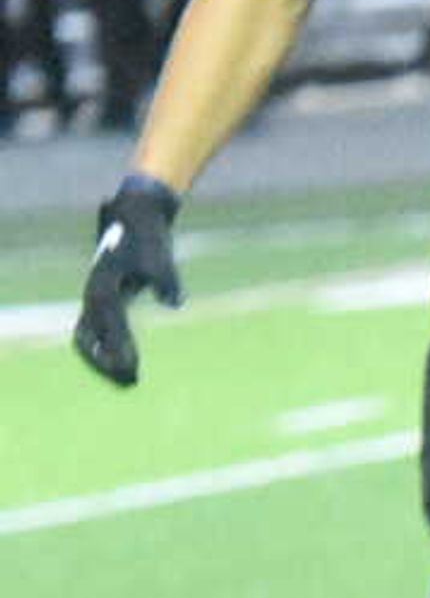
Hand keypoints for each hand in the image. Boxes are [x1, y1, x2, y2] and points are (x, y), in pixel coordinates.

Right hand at [73, 172, 181, 385]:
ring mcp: (96, 297)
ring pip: (88, 337)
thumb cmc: (149, 238)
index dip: (117, 350)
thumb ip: (166, 281)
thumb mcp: (159, 258)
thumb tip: (174, 303)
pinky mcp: (105, 298)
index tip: (132, 368)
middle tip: (130, 383)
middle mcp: (94, 295)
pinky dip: (108, 348)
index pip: (106, 327)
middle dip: (105, 363)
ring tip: (130, 380)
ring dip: (105, 360)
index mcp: (103, 287)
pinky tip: (127, 363)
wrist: (136, 215)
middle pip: (87, 339)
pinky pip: (98, 330)